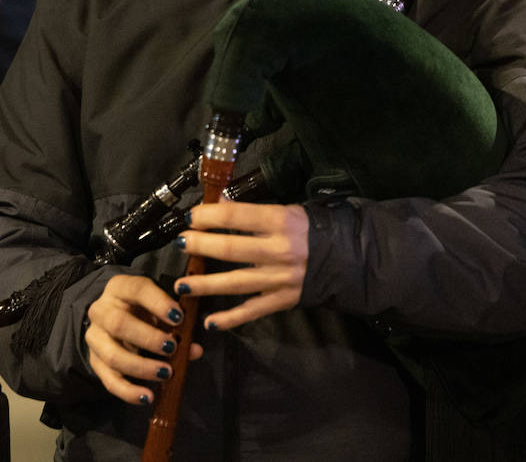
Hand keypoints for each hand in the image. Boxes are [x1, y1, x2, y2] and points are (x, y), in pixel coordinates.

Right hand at [84, 274, 201, 405]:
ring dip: (142, 367)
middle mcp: (101, 310)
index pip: (137, 289)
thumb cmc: (142, 311)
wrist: (112, 321)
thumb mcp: (157, 309)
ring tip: (166, 373)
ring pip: (113, 355)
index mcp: (119, 288)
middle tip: (172, 348)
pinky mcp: (95, 362)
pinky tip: (147, 397)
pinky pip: (109, 380)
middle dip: (148, 338)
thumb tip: (194, 349)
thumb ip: (176, 325)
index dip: (158, 302)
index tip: (179, 317)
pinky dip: (129, 391)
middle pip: (119, 323)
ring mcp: (95, 338)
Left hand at [174, 201, 307, 329]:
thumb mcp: (286, 211)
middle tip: (180, 243)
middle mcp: (279, 250)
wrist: (345, 258)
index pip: (237, 216)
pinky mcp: (283, 300)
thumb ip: (252, 211)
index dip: (209, 216)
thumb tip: (218, 203)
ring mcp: (280, 278)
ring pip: (236, 283)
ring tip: (182, 284)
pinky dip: (231, 319)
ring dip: (206, 285)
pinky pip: (253, 311)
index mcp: (280, 222)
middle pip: (232, 249)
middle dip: (201, 246)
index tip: (191, 216)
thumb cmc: (308, 230)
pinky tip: (210, 322)